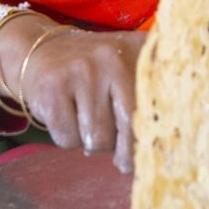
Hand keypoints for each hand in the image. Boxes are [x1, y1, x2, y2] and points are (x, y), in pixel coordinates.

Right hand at [0, 14, 144, 172]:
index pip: (158, 106)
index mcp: (139, 52)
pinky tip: (67, 117)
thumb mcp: (129, 67)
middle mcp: (112, 57)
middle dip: (125, 152)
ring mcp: (80, 70)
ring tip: (88, 122)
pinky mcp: (52, 88)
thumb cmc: (95, 73)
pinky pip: (68, 138)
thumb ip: (155, 94)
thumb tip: (166, 148)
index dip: (155, 138)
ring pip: (97, 139)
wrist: (42, 50)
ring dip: (92, 143)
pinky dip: (67, 138)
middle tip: (121, 157)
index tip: (151, 154)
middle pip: (130, 127)